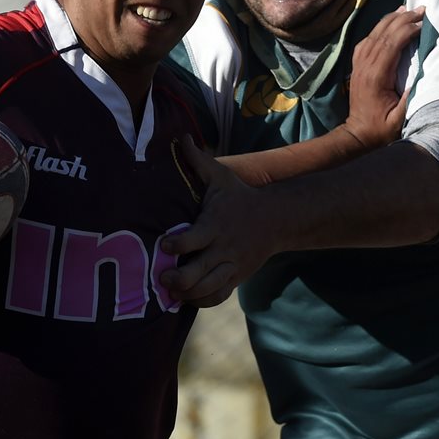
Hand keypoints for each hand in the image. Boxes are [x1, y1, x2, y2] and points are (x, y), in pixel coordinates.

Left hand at [160, 136, 277, 307]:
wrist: (276, 220)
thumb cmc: (239, 196)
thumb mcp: (221, 176)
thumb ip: (198, 160)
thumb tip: (181, 137)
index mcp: (215, 225)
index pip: (194, 239)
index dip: (176, 245)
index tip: (163, 244)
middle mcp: (223, 248)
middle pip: (198, 273)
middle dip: (177, 279)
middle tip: (162, 276)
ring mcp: (230, 265)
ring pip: (208, 289)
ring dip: (187, 294)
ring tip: (170, 291)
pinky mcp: (235, 277)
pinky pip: (218, 296)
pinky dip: (201, 301)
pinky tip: (186, 299)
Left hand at [340, 6, 422, 147]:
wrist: (357, 134)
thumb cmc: (381, 130)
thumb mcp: (400, 120)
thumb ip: (411, 100)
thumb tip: (424, 77)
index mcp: (376, 77)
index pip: (391, 45)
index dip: (407, 30)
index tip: (423, 22)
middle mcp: (365, 67)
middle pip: (382, 35)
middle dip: (402, 19)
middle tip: (420, 9)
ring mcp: (358, 65)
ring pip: (373, 34)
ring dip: (390, 20)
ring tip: (407, 9)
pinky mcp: (357, 66)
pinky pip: (366, 41)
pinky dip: (379, 28)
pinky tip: (389, 22)